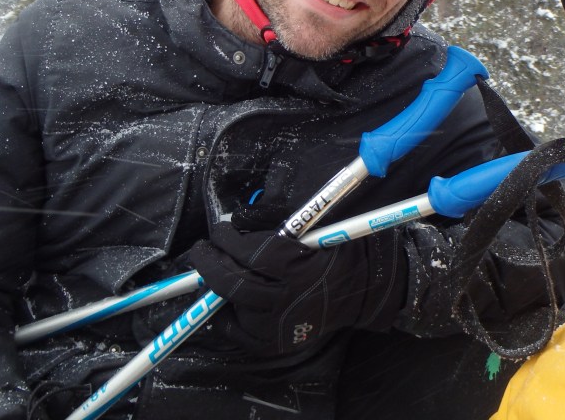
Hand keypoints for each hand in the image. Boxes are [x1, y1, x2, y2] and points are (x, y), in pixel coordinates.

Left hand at [186, 221, 407, 356]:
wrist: (363, 290)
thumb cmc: (337, 251)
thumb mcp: (311, 227)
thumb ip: (273, 223)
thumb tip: (236, 220)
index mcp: (298, 267)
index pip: (250, 253)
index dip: (226, 238)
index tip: (220, 229)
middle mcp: (287, 300)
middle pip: (233, 282)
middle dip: (209, 263)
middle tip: (201, 250)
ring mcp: (280, 326)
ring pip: (233, 306)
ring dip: (217, 285)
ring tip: (211, 270)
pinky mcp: (276, 343)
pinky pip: (237, 332)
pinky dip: (225, 315)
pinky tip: (223, 300)